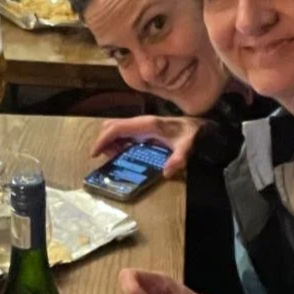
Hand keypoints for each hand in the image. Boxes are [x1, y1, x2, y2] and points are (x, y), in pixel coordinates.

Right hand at [90, 115, 204, 177]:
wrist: (199, 127)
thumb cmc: (190, 136)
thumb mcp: (186, 148)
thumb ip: (178, 159)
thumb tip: (167, 172)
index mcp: (146, 124)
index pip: (116, 128)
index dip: (103, 140)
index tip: (94, 153)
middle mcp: (141, 122)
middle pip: (112, 126)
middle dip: (104, 141)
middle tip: (108, 158)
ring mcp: (141, 124)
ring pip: (116, 129)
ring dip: (110, 142)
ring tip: (116, 158)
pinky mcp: (143, 129)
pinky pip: (123, 133)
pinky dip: (117, 142)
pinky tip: (124, 154)